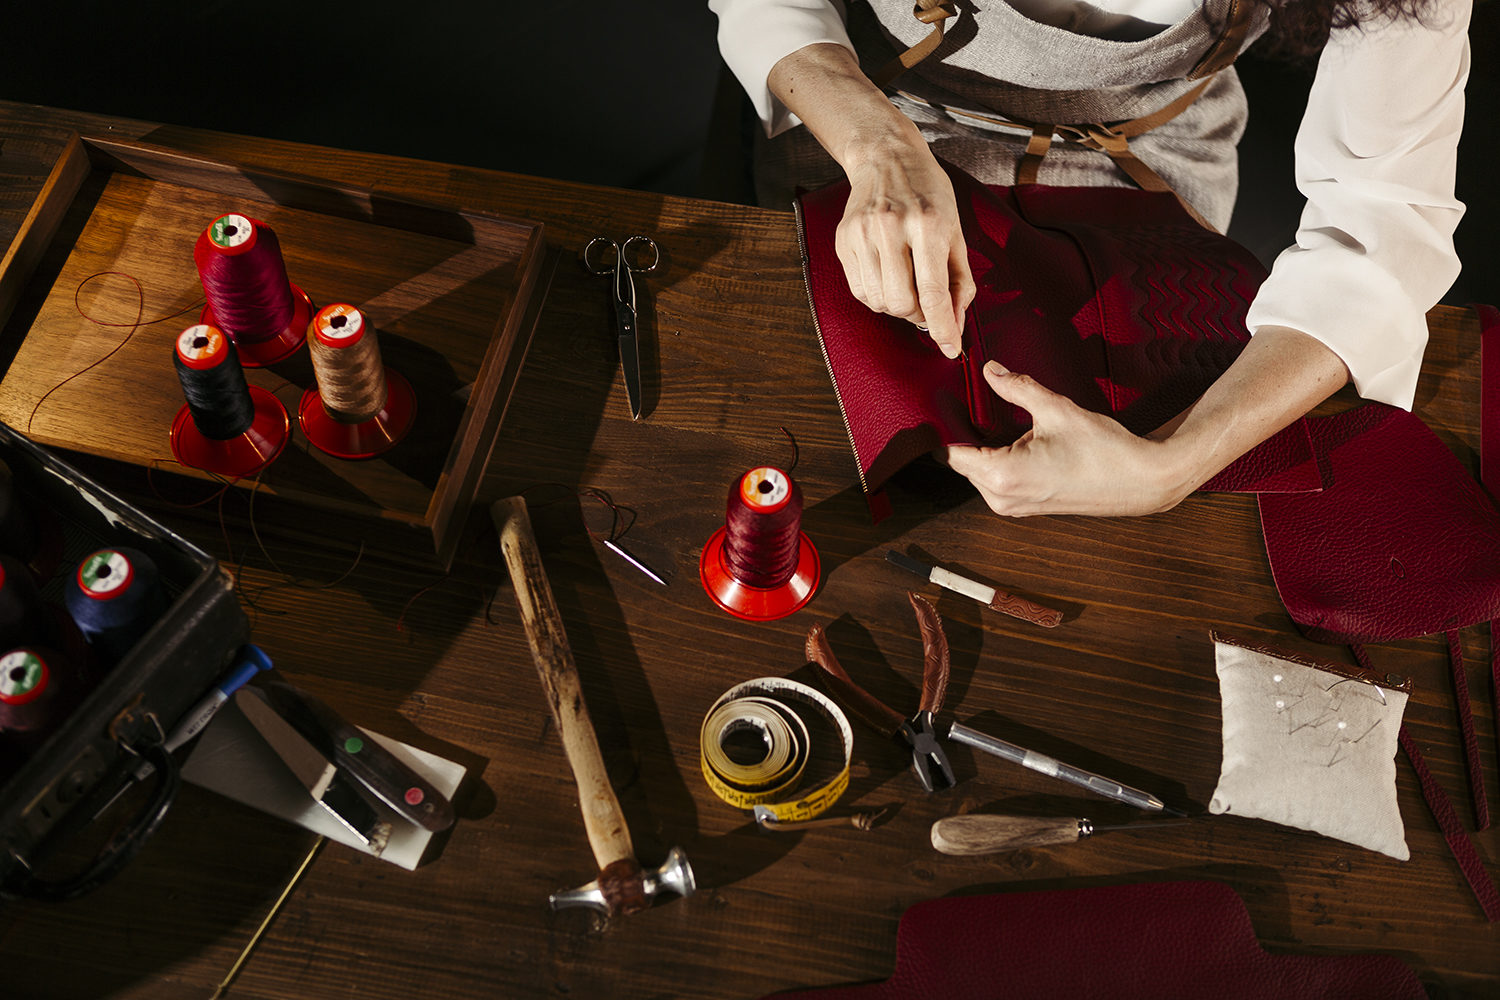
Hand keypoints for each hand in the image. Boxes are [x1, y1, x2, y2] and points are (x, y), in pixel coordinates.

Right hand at [837, 150, 975, 357]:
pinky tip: (887, 276)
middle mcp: (891, 228)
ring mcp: (862, 234)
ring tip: (906, 283)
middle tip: (925, 301)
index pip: (933, 292)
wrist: (886, 158)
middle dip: (918, 314)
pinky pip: (860, 290)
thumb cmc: (928, 194)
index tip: (950, 348)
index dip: (943, 327)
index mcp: (927, 223)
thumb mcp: (955, 231)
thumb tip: (956, 323)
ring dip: (897, 306)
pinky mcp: (843, 240)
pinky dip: (877, 295)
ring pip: (879, 302)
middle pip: (901, 304)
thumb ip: (960, 280)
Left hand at [941, 363, 1197, 515]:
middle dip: (962, 432)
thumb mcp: (1057, 410)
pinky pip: (992, 480)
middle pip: (960, 461)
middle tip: (965, 398)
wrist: (1140, 482)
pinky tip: (1008, 435)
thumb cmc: (1104, 450)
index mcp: (1002, 474)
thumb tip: (989, 369)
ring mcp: (1010, 506)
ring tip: (988, 415)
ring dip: (978, 446)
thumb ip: (1017, 387)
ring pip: (975, 471)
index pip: (950, 451)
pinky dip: (993, 459)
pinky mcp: (1022, 508)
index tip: (942, 401)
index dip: (944, 425)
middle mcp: (1000, 497)